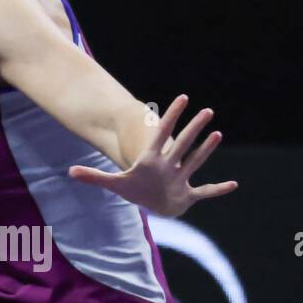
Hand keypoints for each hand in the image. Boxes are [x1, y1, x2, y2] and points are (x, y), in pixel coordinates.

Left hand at [68, 95, 238, 217]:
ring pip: (195, 161)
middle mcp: (169, 166)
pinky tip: (233, 185)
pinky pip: (204, 192)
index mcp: (151, 160)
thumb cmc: (136, 191)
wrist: (152, 205)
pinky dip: (217, 190)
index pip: (161, 133)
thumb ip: (93, 176)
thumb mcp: (114, 184)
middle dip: (194, 128)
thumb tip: (70, 171)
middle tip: (207, 110)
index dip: (171, 116)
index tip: (183, 97)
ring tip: (218, 133)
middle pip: (182, 143)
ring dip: (206, 149)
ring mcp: (179, 179)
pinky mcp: (187, 195)